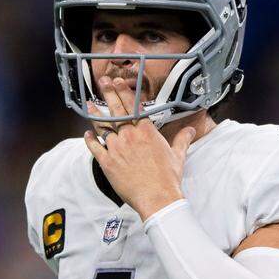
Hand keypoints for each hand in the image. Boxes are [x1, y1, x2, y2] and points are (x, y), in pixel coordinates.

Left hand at [84, 76, 194, 220]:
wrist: (157, 197)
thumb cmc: (168, 178)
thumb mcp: (178, 155)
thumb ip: (182, 140)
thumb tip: (191, 130)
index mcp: (146, 131)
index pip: (133, 106)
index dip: (124, 92)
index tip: (118, 82)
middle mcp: (129, 136)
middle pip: (116, 110)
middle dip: (109, 93)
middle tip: (102, 81)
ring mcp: (116, 148)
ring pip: (103, 127)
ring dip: (95, 114)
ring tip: (89, 104)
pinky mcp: (107, 162)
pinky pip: (95, 147)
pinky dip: (90, 140)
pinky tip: (87, 133)